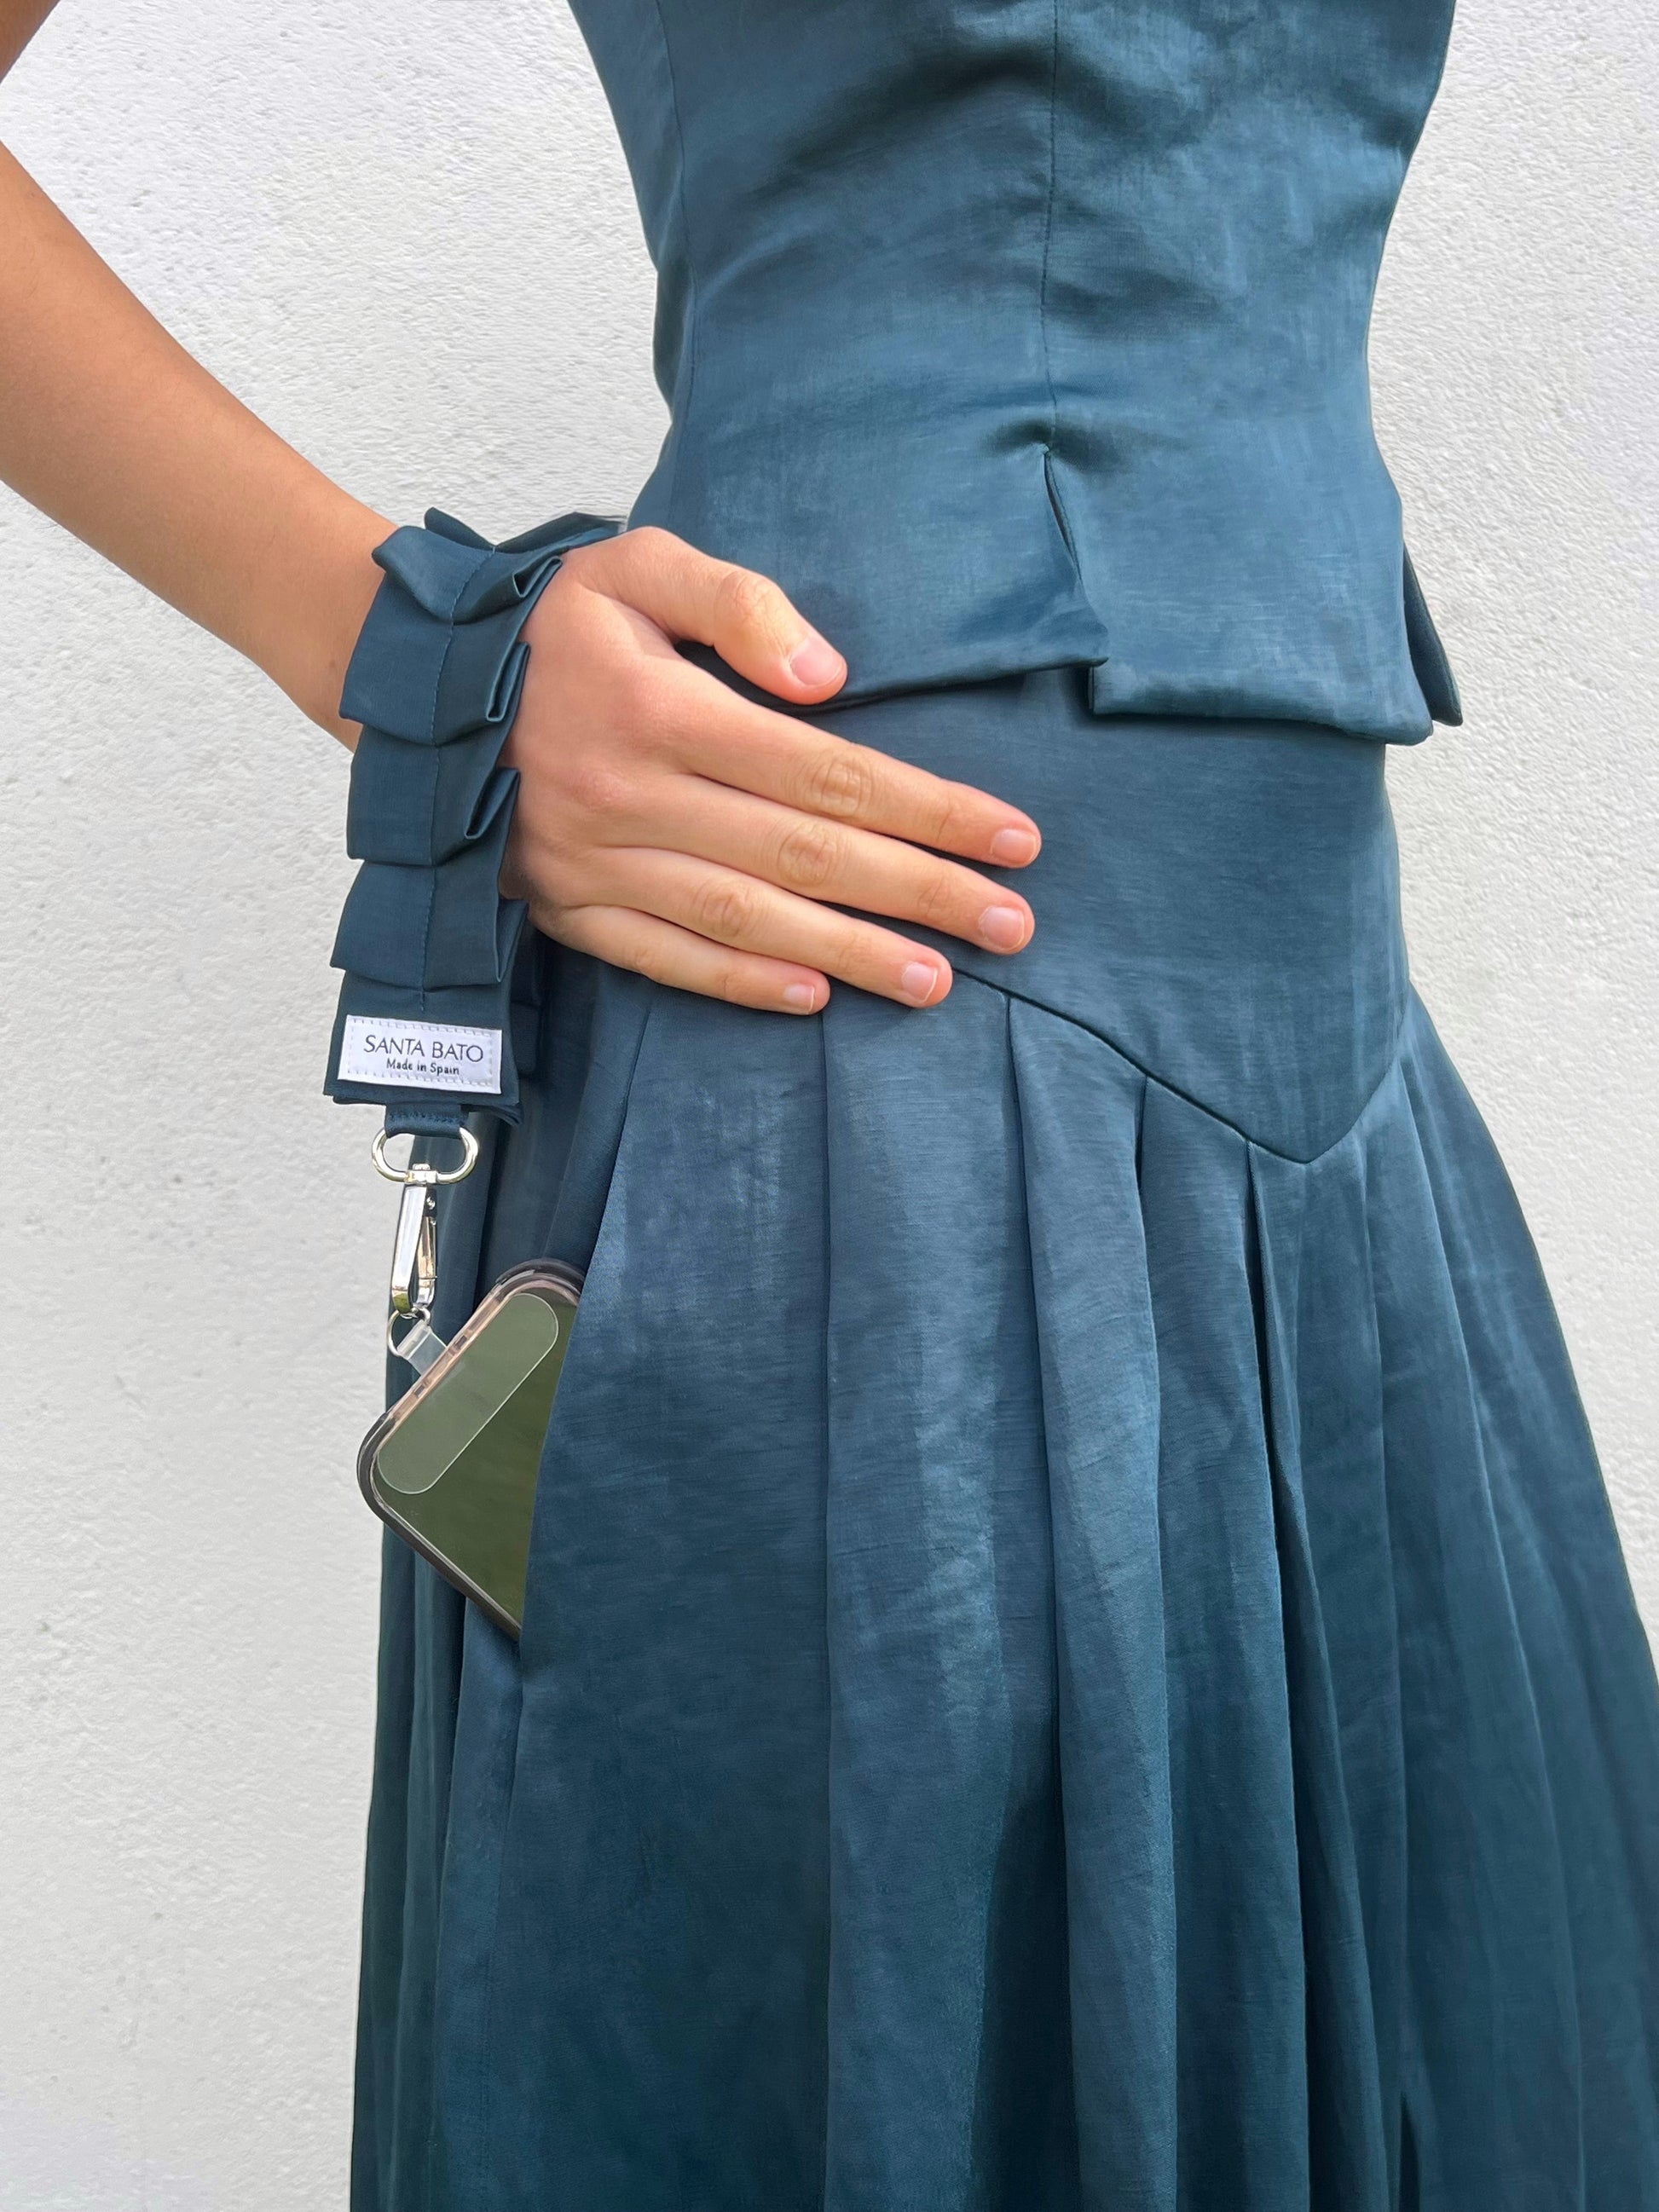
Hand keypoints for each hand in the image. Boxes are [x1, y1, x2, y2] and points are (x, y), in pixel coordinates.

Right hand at [501, 528, 1039, 1014]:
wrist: (415, 684)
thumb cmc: (552, 622)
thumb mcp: (637, 565)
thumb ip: (738, 603)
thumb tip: (832, 678)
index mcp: (659, 710)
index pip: (827, 769)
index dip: (928, 810)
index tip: (1012, 838)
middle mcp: (630, 796)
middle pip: (804, 854)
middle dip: (919, 893)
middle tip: (1013, 926)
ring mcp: (594, 864)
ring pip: (743, 921)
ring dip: (849, 955)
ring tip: (938, 981)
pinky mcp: (567, 910)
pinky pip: (662, 959)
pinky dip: (740, 985)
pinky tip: (814, 1000)